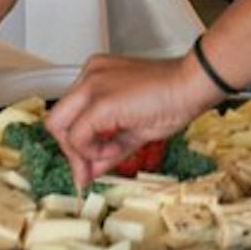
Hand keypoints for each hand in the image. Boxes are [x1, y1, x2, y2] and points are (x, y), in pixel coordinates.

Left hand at [44, 51, 221, 188]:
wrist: (193, 85)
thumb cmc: (172, 99)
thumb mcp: (132, 129)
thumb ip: (107, 149)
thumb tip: (88, 174)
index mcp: (95, 76)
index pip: (69, 114)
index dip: (76, 144)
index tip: (88, 164)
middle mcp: (88, 75)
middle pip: (57, 120)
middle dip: (71, 151)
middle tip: (88, 171)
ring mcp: (91, 85)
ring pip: (59, 127)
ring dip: (81, 152)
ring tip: (109, 155)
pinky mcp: (99, 101)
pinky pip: (78, 136)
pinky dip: (92, 151)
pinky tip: (115, 149)